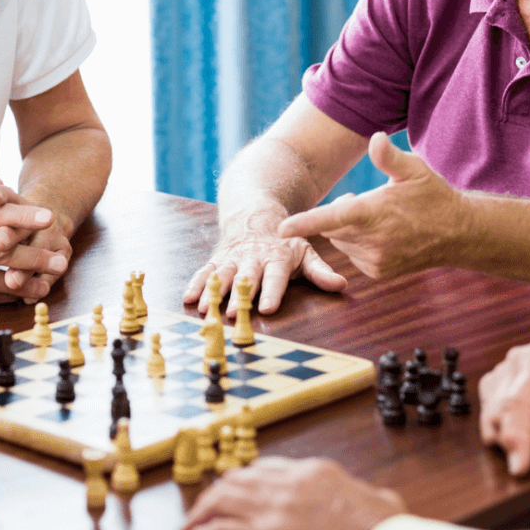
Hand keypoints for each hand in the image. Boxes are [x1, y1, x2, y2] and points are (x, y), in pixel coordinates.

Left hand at [179, 457, 404, 529]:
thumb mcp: (384, 503)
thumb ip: (369, 497)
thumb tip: (379, 500)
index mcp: (316, 473)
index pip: (267, 469)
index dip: (245, 481)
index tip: (234, 491)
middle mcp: (291, 484)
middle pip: (239, 479)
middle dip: (216, 494)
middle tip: (203, 509)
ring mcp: (278, 509)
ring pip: (223, 499)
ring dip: (200, 513)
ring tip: (189, 527)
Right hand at [183, 207, 346, 316]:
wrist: (255, 215)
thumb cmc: (285, 242)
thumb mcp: (306, 251)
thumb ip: (321, 271)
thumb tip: (342, 285)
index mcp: (277, 257)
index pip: (275, 277)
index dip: (271, 292)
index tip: (267, 308)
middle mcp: (253, 258)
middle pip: (245, 278)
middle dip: (238, 296)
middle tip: (230, 314)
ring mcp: (234, 258)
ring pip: (223, 275)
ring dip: (213, 292)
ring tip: (205, 309)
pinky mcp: (218, 259)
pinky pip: (205, 271)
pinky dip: (196, 284)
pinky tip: (188, 298)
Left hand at [278, 132, 468, 279]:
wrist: (459, 234)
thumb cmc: (433, 196)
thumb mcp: (415, 170)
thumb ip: (390, 157)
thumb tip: (376, 138)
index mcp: (374, 213)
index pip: (331, 218)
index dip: (304, 223)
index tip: (280, 229)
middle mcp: (372, 241)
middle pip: (332, 226)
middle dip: (340, 213)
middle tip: (368, 203)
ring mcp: (375, 260)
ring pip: (340, 241)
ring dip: (349, 229)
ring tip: (380, 219)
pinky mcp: (377, 272)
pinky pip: (353, 254)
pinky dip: (359, 244)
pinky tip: (384, 236)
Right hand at [479, 339, 529, 480]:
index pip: (517, 403)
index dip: (515, 436)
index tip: (518, 468)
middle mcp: (515, 360)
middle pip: (500, 412)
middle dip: (527, 440)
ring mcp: (501, 369)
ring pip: (492, 417)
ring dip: (520, 436)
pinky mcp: (494, 382)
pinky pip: (492, 416)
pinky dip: (513, 430)